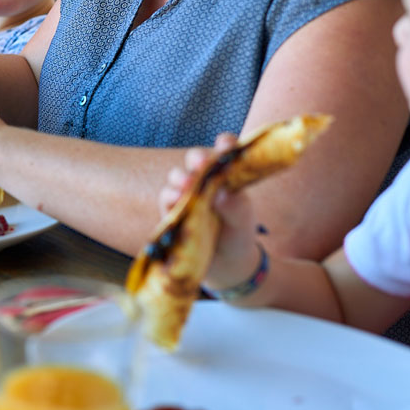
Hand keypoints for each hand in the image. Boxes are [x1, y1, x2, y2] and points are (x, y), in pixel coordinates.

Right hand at [158, 134, 263, 288]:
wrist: (226, 265)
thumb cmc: (237, 234)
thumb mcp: (243, 221)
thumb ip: (236, 206)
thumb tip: (220, 193)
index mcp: (226, 174)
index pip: (225, 152)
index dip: (225, 144)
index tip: (226, 145)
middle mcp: (204, 179)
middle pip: (196, 159)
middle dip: (197, 158)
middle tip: (202, 164)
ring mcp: (186, 194)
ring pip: (177, 176)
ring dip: (181, 178)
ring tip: (187, 185)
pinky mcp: (172, 211)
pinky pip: (166, 199)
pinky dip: (170, 197)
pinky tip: (176, 200)